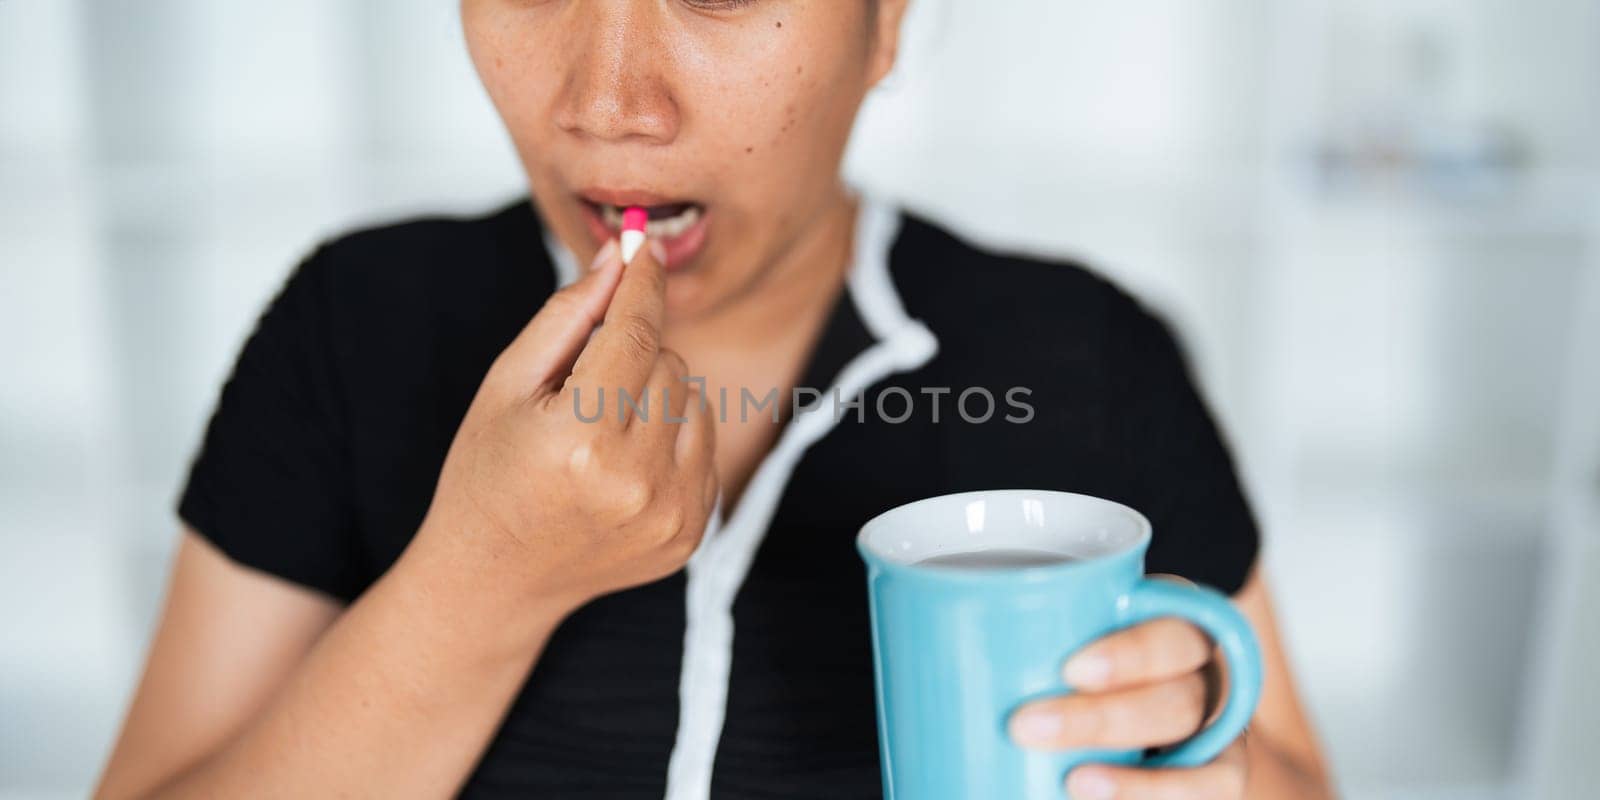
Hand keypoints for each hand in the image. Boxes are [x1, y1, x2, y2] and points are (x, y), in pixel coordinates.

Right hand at [418, 238, 717, 613]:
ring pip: (695, 399)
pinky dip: (673, 436)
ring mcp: (671, 513)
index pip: (635, 333)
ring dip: (656, 395)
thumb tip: (618, 258)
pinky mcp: (692, 533)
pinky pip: (705, 444)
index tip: (645, 247)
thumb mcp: (504, 385)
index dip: (642, 283)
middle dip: (631, 355)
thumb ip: (565, 317)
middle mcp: (636, 481)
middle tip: (583, 386)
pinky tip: (624, 462)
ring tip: (601, 428)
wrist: (494, 581)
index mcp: (581, 440)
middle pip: (668, 364)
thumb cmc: (488, 474)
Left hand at [1009, 580, 1247, 798]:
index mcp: (1181, 627)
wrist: (1158, 720)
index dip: (1131, 653)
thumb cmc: (1092, 659)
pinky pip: (1204, 797)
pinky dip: (1151, 799)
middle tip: (1023, 727)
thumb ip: (1032, 635)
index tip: (1068, 669)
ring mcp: (1222, 740)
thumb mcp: (1072, 631)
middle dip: (1103, 720)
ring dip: (1135, 781)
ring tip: (1072, 786)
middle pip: (1179, 701)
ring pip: (1203, 763)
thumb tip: (924, 641)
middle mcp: (1213, 682)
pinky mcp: (1217, 781)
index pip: (1176, 632)